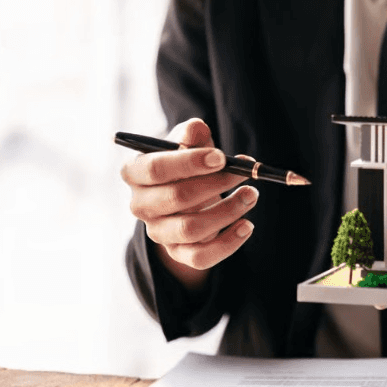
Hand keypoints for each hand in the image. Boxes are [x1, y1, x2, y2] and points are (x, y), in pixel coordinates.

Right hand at [121, 118, 255, 291]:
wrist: (188, 198)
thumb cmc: (187, 164)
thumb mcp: (188, 144)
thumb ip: (191, 135)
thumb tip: (196, 128)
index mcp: (135, 173)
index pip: (156, 169)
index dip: (190, 163)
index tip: (222, 157)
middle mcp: (140, 205)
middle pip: (177, 198)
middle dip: (216, 184)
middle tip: (245, 173)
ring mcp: (157, 232)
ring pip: (191, 229)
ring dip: (228, 211)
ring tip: (251, 194)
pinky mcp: (177, 254)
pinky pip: (201, 258)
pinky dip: (229, 243)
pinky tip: (247, 225)